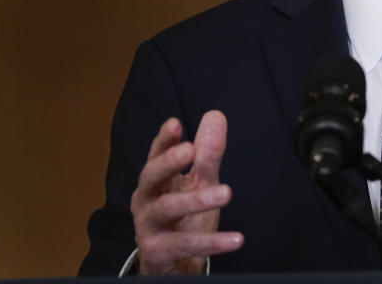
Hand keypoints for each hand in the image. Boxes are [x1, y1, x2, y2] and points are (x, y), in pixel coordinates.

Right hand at [130, 110, 243, 274]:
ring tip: (227, 192)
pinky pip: (185, 245)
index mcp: (156, 181)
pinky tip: (235, 239)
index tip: (175, 124)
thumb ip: (207, 154)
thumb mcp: (199, 183)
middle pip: (150, 178)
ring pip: (167, 208)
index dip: (164, 140)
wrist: (174, 265)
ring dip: (196, 200)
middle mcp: (146, 201)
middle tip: (189, 150)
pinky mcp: (158, 252)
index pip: (156, 155)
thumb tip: (215, 117)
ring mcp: (148, 227)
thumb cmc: (184, 219)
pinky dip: (212, 242)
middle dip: (168, 162)